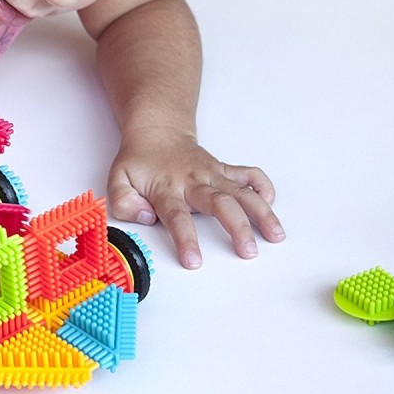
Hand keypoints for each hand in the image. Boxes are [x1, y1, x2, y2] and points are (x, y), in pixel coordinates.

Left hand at [106, 126, 284, 268]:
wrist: (156, 132)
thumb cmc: (139, 160)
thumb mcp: (118, 180)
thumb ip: (124, 202)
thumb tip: (146, 217)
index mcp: (167, 188)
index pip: (177, 217)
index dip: (186, 239)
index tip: (194, 261)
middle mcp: (194, 182)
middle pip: (220, 204)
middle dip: (238, 228)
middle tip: (248, 251)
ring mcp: (212, 174)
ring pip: (241, 192)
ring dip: (261, 212)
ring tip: (276, 235)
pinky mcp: (224, 170)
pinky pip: (249, 174)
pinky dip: (263, 186)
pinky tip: (271, 203)